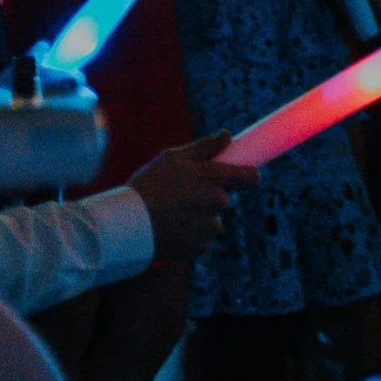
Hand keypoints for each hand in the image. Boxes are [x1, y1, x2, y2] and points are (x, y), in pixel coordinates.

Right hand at [126, 132, 260, 261]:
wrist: (129, 223)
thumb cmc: (149, 185)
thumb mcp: (172, 157)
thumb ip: (205, 147)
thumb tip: (228, 135)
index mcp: (214, 177)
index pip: (251, 177)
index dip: (249, 176)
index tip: (243, 176)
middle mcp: (218, 202)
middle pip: (224, 198)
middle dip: (209, 196)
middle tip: (182, 194)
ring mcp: (211, 226)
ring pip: (212, 219)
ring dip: (199, 216)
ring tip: (172, 213)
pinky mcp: (202, 245)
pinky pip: (202, 237)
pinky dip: (191, 233)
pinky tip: (171, 227)